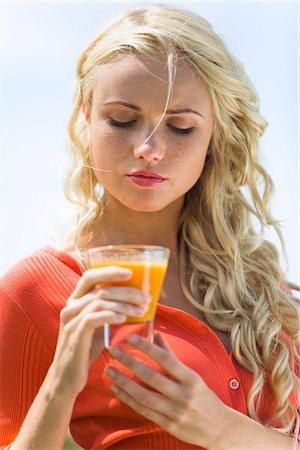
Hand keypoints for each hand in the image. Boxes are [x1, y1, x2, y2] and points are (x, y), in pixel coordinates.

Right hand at [51, 266, 150, 397]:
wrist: (67, 378)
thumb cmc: (86, 349)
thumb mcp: (99, 326)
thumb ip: (111, 312)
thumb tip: (139, 302)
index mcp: (75, 300)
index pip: (90, 277)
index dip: (109, 271)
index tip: (130, 272)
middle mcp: (70, 307)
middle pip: (100, 289)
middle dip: (126, 291)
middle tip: (145, 297)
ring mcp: (70, 320)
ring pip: (99, 302)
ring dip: (123, 304)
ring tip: (140, 310)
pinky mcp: (74, 335)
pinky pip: (92, 319)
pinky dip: (110, 315)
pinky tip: (123, 318)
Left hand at [106, 333, 227, 448]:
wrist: (218, 428)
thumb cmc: (203, 396)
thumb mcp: (192, 375)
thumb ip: (172, 356)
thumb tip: (156, 335)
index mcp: (191, 379)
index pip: (166, 360)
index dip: (148, 348)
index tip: (131, 338)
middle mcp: (183, 395)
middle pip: (151, 377)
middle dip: (129, 362)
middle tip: (113, 351)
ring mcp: (174, 412)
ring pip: (143, 396)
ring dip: (123, 382)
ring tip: (110, 370)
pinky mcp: (167, 425)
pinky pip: (143, 411)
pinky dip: (127, 399)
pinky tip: (116, 389)